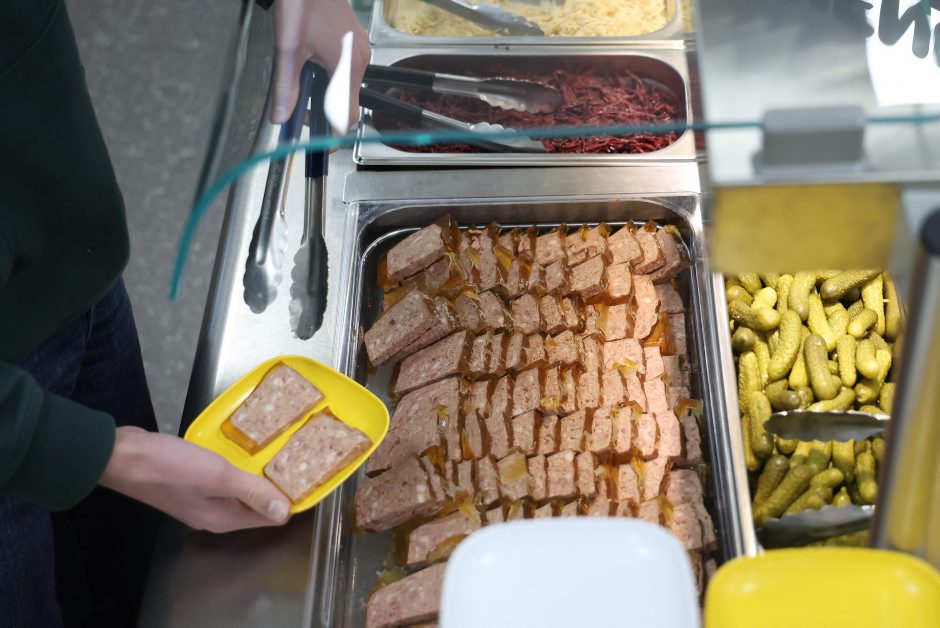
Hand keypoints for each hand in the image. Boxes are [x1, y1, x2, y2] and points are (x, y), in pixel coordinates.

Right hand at [99, 426, 291, 532]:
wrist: (121, 455)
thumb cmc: (168, 467)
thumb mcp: (218, 476)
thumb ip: (252, 491)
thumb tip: (286, 511)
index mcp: (223, 518)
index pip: (269, 516)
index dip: (289, 498)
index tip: (307, 473)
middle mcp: (214, 513)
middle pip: (255, 503)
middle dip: (275, 483)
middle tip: (297, 455)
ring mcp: (202, 497)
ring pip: (240, 487)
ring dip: (256, 472)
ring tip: (277, 448)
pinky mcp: (191, 482)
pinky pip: (224, 476)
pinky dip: (236, 464)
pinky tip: (245, 447)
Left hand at [271, 0, 370, 129]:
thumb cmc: (302, 2)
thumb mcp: (288, 50)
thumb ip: (286, 88)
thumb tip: (281, 116)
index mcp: (347, 65)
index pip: (348, 116)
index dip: (330, 130)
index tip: (313, 133)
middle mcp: (359, 60)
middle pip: (346, 104)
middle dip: (322, 109)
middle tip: (298, 103)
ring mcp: (359, 51)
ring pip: (344, 88)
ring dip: (324, 91)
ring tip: (302, 75)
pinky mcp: (354, 44)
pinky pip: (345, 71)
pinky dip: (328, 76)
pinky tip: (311, 63)